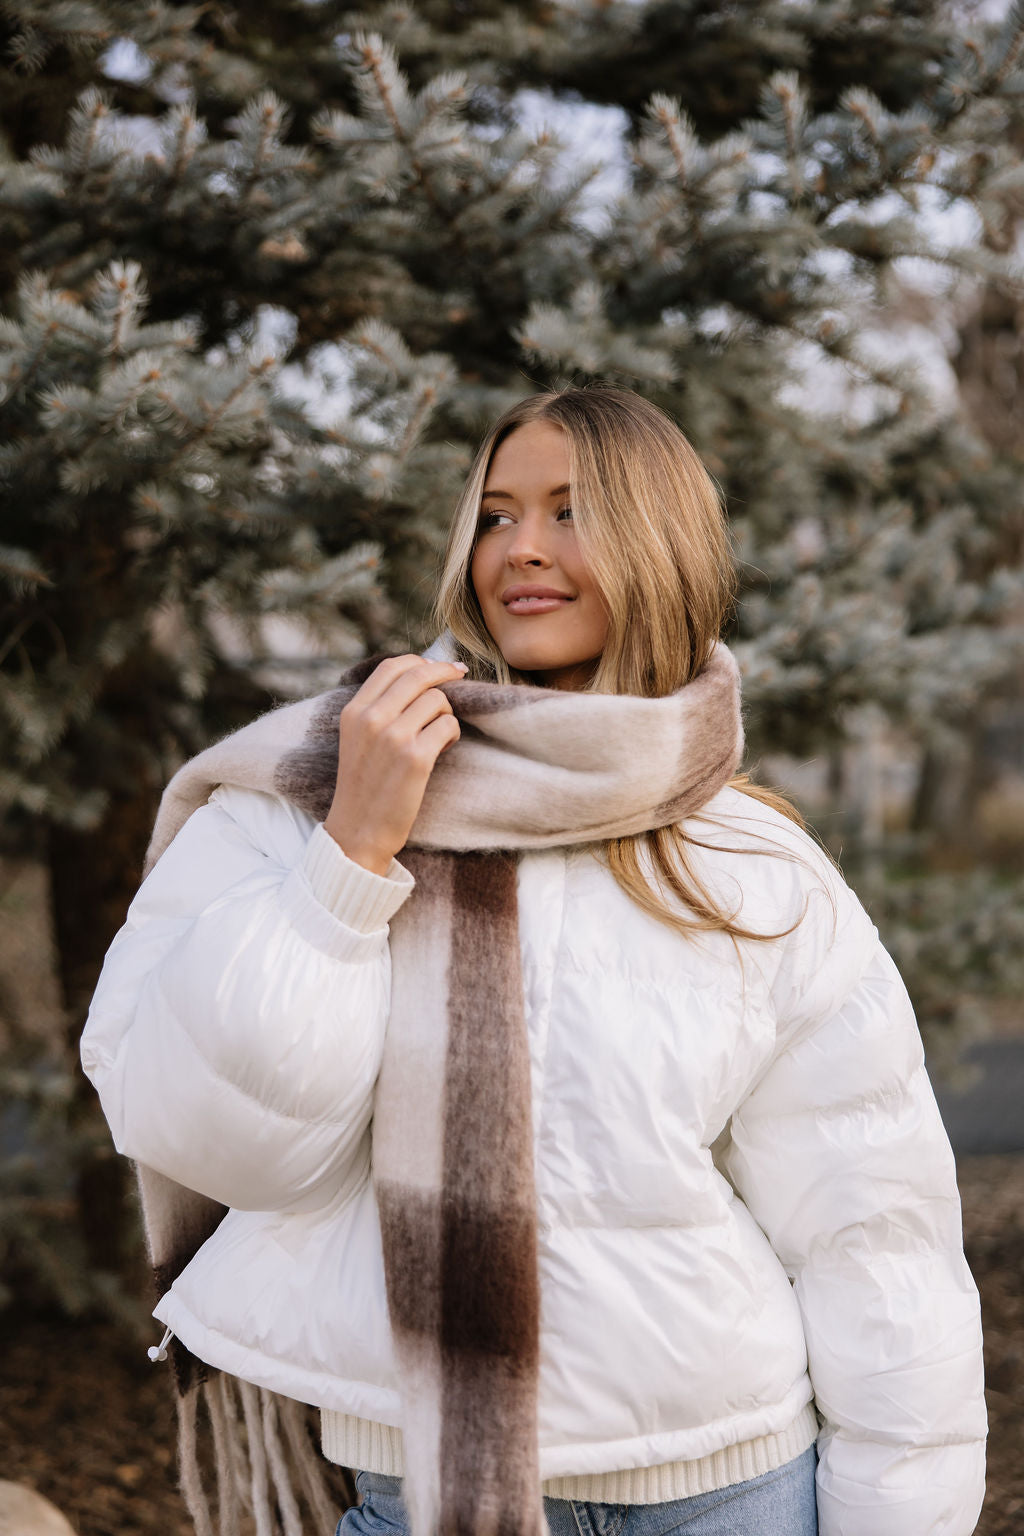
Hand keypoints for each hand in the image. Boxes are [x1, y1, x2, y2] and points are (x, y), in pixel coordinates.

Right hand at [323, 655, 465, 874]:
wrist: (359, 830)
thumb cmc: (364, 785)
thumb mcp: (357, 739)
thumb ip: (378, 708)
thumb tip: (421, 674)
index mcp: (354, 711)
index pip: (392, 666)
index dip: (421, 661)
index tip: (438, 666)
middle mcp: (371, 719)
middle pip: (419, 674)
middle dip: (445, 673)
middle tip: (461, 676)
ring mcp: (393, 737)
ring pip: (437, 700)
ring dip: (447, 713)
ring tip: (440, 734)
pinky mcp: (415, 758)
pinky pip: (448, 726)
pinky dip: (452, 734)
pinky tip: (443, 748)